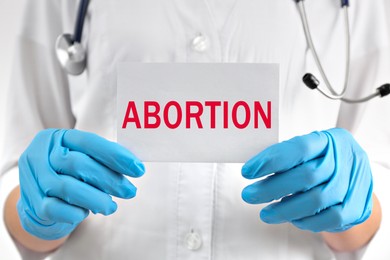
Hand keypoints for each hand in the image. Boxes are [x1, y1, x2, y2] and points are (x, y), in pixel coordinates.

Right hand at [17, 129, 144, 239]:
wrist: (37, 196)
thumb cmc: (67, 173)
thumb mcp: (80, 158)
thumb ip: (101, 159)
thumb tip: (134, 167)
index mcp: (57, 138)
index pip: (89, 142)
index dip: (115, 155)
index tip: (138, 169)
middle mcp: (41, 154)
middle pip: (79, 164)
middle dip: (109, 179)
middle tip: (129, 191)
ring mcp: (34, 178)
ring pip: (68, 187)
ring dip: (96, 198)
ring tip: (111, 206)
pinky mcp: (32, 203)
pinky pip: (56, 209)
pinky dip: (75, 212)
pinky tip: (86, 212)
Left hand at [241, 128, 372, 231]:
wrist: (354, 176)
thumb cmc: (323, 159)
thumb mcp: (308, 148)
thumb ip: (285, 155)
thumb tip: (253, 168)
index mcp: (329, 140)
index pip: (299, 148)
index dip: (270, 160)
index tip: (248, 171)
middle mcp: (343, 160)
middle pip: (305, 176)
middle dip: (271, 188)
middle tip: (249, 194)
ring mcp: (352, 184)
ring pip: (315, 200)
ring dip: (284, 209)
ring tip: (265, 213)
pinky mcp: (355, 208)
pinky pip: (328, 219)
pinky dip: (306, 221)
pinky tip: (291, 219)